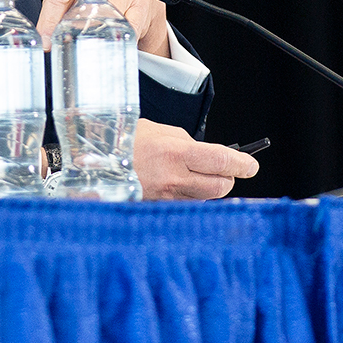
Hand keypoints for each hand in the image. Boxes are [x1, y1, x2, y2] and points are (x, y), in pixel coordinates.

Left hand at [38, 0, 170, 55]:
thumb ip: (58, 14)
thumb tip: (45, 41)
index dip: (49, 20)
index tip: (46, 41)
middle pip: (83, 8)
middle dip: (75, 30)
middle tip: (68, 45)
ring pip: (107, 18)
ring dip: (101, 36)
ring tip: (95, 46)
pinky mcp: (142, 4)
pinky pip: (129, 28)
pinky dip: (121, 39)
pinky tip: (116, 45)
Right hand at [132, 119, 259, 199]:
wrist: (90, 162)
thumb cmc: (124, 141)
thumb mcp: (159, 131)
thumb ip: (187, 143)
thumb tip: (209, 156)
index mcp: (175, 153)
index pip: (222, 162)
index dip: (242, 165)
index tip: (251, 166)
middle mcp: (172, 179)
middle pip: (219, 188)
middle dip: (227, 179)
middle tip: (224, 170)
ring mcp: (163, 199)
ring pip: (203, 200)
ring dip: (206, 190)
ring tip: (192, 176)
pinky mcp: (155, 211)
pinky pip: (182, 207)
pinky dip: (186, 198)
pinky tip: (175, 186)